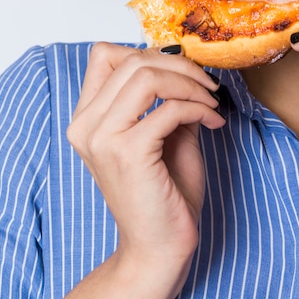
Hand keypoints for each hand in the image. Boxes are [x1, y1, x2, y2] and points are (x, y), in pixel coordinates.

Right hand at [67, 43, 224, 272]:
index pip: (104, 55)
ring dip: (189, 83)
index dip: (147, 52)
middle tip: (208, 85)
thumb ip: (166, 97)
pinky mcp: (127, 152)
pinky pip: (169, 108)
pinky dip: (198, 108)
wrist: (159, 247)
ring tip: (211, 102)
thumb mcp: (163, 132)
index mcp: (87, 117)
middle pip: (131, 60)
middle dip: (180, 66)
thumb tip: (186, 63)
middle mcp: (85, 124)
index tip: (181, 71)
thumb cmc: (163, 191)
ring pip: (147, 76)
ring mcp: (102, 138)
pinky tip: (213, 122)